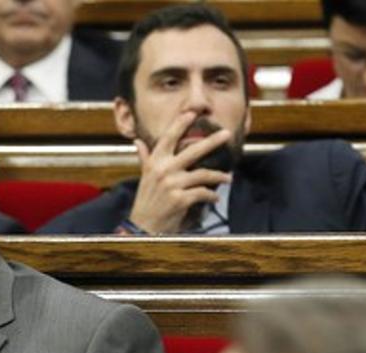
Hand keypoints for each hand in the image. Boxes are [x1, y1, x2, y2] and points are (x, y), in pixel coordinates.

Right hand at [128, 111, 233, 234]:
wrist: (143, 227)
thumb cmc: (146, 202)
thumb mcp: (144, 177)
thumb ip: (145, 158)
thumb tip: (138, 142)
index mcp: (154, 162)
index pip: (168, 137)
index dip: (180, 123)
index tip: (192, 112)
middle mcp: (163, 170)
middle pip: (193, 150)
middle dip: (213, 141)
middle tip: (227, 133)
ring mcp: (172, 185)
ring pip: (203, 174)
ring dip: (219, 176)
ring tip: (227, 178)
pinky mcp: (180, 199)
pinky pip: (203, 192)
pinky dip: (212, 196)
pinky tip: (215, 198)